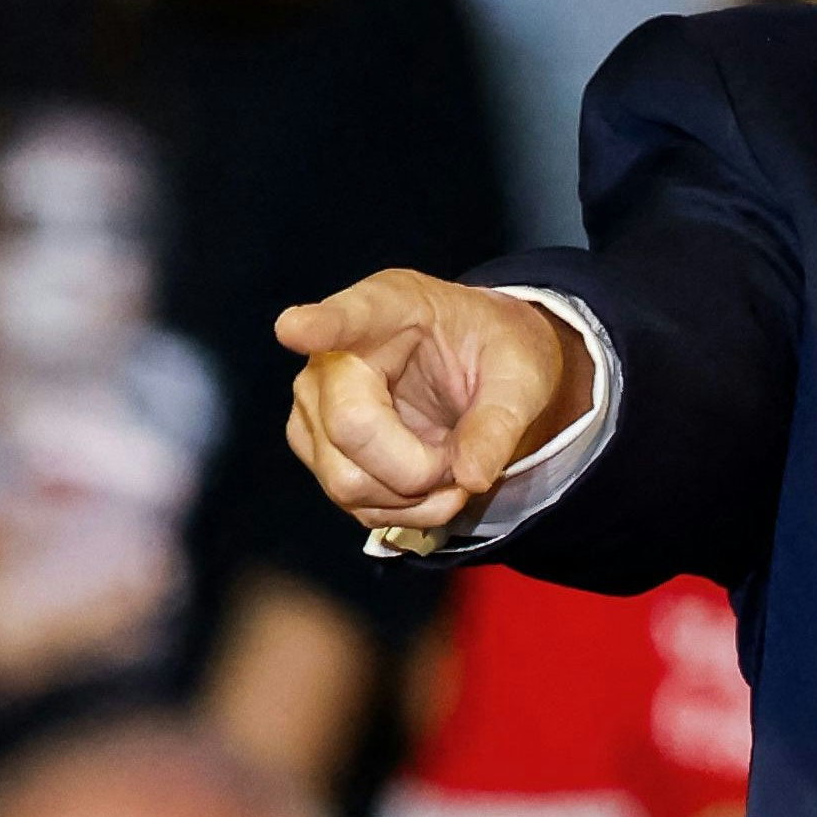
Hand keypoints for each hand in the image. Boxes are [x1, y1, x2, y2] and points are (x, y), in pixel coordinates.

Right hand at [276, 271, 583, 532]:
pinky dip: (405, 509)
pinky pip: (353, 503)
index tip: (294, 327)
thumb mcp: (522, 376)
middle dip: (418, 468)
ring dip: (414, 497)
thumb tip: (471, 477)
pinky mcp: (316, 449)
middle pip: (350, 429)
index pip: (348, 317)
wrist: (480, 369)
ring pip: (347, 480)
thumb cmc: (495, 354)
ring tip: (452, 469)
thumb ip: (500, 422)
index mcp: (389, 308)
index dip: (319, 325)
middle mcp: (333, 354)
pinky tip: (431, 483)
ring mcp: (315, 406)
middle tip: (463, 460)